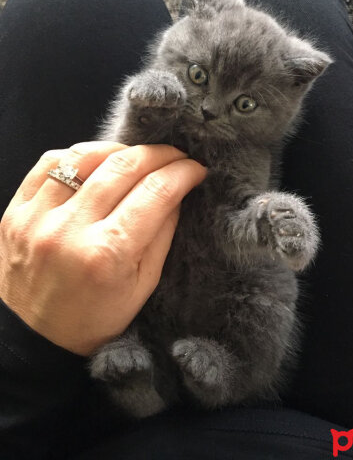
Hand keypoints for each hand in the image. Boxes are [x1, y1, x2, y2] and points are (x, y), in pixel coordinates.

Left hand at [0, 141, 206, 355]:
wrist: (31, 340)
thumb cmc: (94, 319)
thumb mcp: (143, 285)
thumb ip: (162, 233)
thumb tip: (177, 190)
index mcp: (107, 255)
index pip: (155, 193)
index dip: (182, 173)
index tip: (196, 168)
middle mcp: (68, 230)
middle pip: (123, 167)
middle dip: (159, 154)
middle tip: (175, 156)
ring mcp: (36, 218)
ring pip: (85, 156)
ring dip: (120, 150)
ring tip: (137, 158)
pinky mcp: (14, 212)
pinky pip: (48, 163)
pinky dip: (79, 155)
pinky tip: (96, 163)